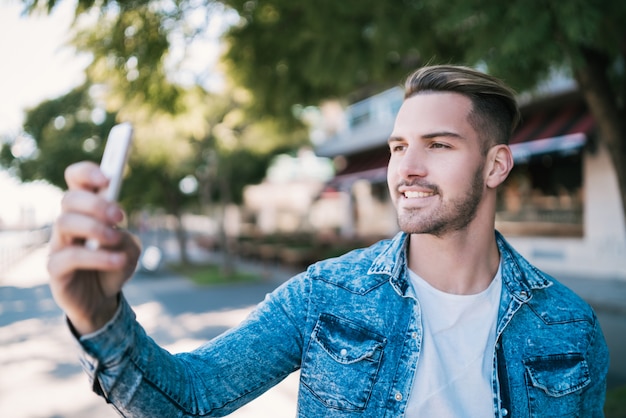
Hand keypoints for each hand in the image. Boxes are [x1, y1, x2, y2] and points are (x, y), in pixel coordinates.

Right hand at [47, 161, 140, 334]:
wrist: (103, 299)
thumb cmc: (115, 265)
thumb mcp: (130, 249)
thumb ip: (125, 237)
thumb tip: (114, 232)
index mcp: (86, 210)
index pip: (76, 179)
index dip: (87, 172)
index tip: (108, 178)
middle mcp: (69, 223)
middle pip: (69, 198)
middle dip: (96, 203)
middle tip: (120, 216)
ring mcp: (59, 245)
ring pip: (64, 222)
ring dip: (95, 228)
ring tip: (116, 240)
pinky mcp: (56, 268)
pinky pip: (69, 257)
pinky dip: (97, 257)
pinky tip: (118, 261)